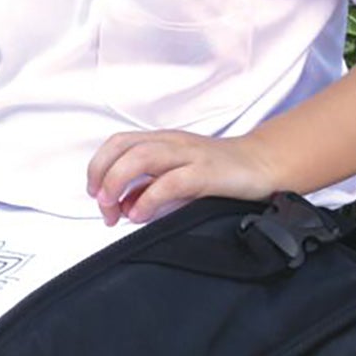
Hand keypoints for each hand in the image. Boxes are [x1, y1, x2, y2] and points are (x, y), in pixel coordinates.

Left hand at [85, 129, 278, 227]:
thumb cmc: (219, 172)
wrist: (261, 164)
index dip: (98, 166)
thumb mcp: (176, 178)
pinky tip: (141, 215)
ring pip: (141, 156)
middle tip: (100, 202)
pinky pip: (171, 181)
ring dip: (118, 181)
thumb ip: (148, 188)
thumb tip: (120, 205)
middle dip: (102, 174)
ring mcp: (189, 155)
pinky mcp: (207, 172)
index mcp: (162, 141)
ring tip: (112, 208)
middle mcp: (171, 143)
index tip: (94, 193)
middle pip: (122, 146)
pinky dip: (149, 198)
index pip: (118, 143)